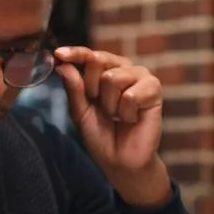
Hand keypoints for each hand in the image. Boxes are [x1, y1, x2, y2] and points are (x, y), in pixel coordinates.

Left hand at [53, 46, 171, 206]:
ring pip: (113, 78)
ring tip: (118, 116)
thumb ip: (74, 88)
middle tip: (102, 109)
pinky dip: (126, 113)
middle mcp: (124, 68)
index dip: (75, 53)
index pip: (89, 54)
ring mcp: (141, 77)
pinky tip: (132, 119)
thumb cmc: (101, 136)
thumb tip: (63, 65)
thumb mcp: (80, 111)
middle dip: (91, 88)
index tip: (59, 54)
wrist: (120, 161)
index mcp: (106, 70)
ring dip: (110, 105)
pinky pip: (130, 95)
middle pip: (98, 60)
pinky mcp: (154, 89)